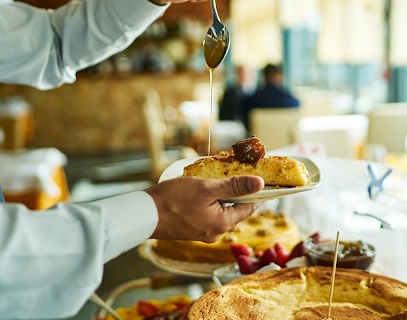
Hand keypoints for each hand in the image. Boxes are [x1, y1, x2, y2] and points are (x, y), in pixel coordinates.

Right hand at [144, 175, 263, 241]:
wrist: (144, 214)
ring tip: (217, 180)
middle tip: (236, 174)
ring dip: (222, 196)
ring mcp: (203, 233)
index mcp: (222, 224)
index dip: (256, 193)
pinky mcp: (192, 230)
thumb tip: (260, 183)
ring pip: (221, 211)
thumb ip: (234, 186)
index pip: (249, 207)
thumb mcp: (207, 188)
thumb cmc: (173, 199)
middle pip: (235, 210)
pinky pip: (208, 214)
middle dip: (237, 193)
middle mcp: (215, 232)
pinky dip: (210, 203)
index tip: (261, 179)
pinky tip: (203, 191)